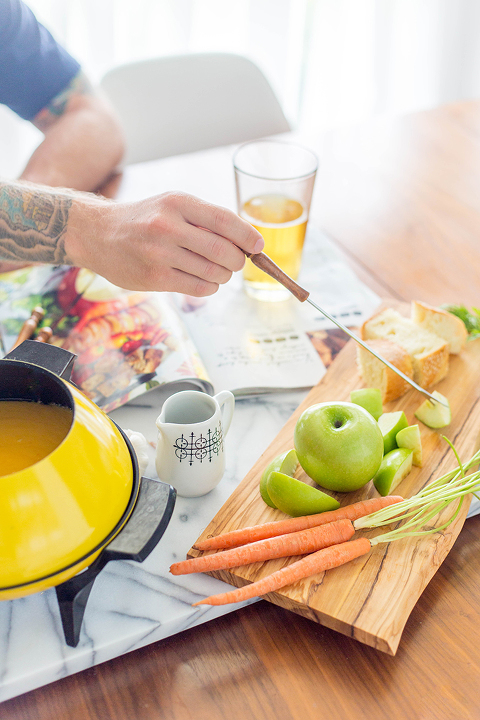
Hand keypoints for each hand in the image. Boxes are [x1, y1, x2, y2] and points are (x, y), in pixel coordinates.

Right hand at [68, 191, 264, 295]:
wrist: (98, 234)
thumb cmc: (144, 220)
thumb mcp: (172, 205)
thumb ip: (206, 219)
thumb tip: (248, 241)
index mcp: (177, 202)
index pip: (225, 220)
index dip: (248, 236)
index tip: (258, 246)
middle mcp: (168, 226)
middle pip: (224, 251)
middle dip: (237, 261)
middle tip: (235, 262)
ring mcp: (159, 254)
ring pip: (214, 273)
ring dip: (224, 276)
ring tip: (217, 271)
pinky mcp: (154, 279)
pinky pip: (199, 288)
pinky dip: (210, 287)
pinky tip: (202, 280)